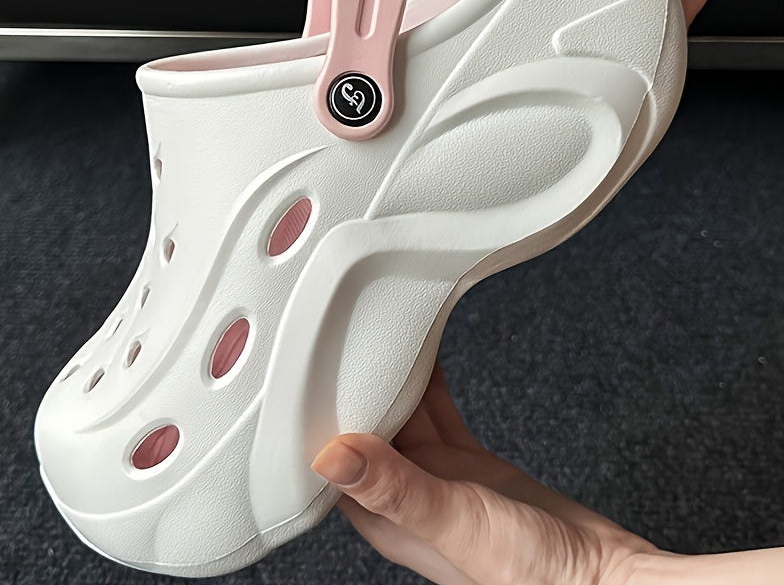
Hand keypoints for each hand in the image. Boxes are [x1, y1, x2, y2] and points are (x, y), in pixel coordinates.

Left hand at [311, 366, 655, 584]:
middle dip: (354, 392)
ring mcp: (441, 478)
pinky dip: (430, 389)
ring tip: (382, 342)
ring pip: (402, 420)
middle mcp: (408, 495)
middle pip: (365, 434)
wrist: (594, 573)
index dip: (319, 425)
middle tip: (346, 344)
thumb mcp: (455, 520)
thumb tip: (330, 455)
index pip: (334, 465)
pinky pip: (439, 416)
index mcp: (388, 516)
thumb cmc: (527, 573)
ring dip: (392, 385)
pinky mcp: (471, 466)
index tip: (309, 383)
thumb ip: (396, 488)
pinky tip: (426, 364)